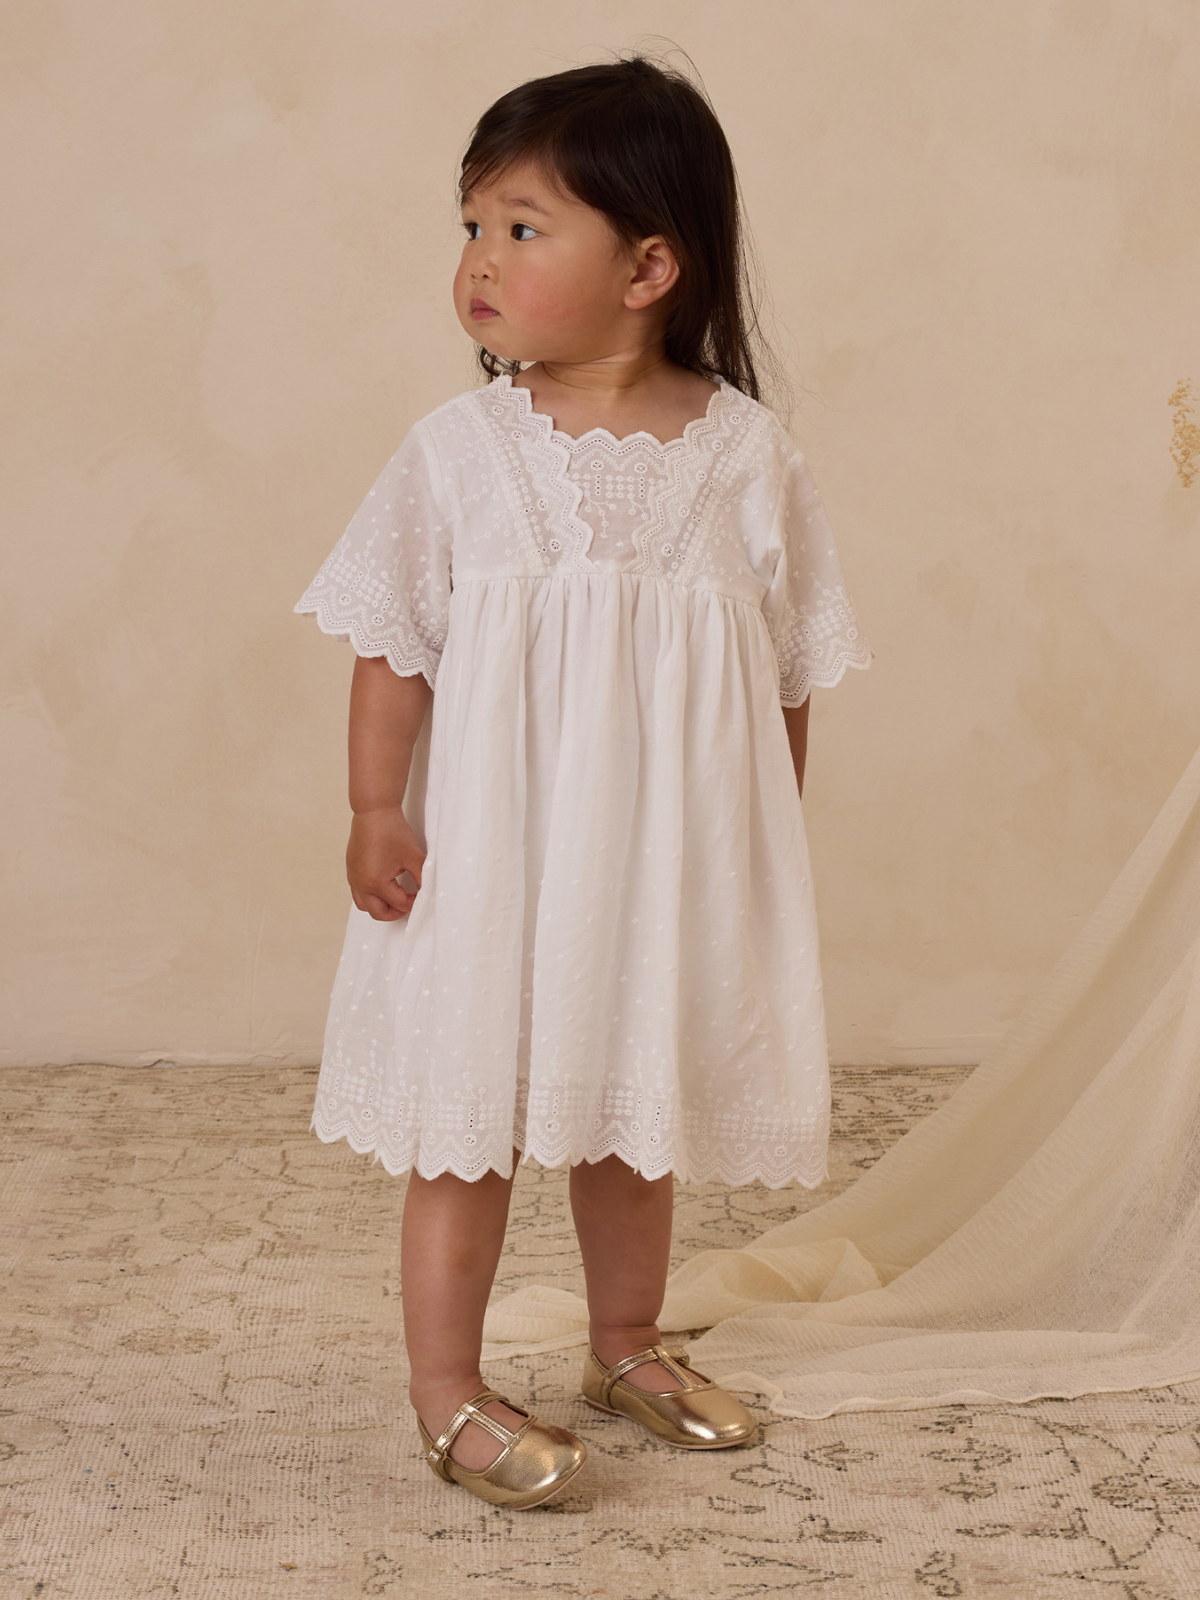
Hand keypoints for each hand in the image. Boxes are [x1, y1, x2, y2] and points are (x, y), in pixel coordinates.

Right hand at [347, 806, 425, 920]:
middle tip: (409, 903)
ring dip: (381, 906)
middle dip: (396, 912)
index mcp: (376, 882)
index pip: (398, 904)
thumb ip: (422, 878)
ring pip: (364, 906)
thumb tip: (427, 892)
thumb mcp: (413, 857)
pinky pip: (358, 893)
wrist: (374, 812)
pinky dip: (370, 897)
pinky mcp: (351, 870)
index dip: (413, 903)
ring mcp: (353, 878)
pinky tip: (384, 887)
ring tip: (396, 898)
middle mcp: (361, 884)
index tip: (421, 895)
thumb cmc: (392, 831)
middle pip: (378, 913)